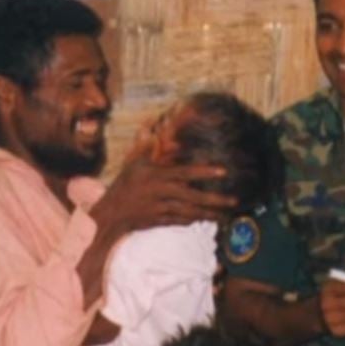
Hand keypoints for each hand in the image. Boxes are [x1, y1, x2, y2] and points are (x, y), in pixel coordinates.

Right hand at [90, 156, 235, 234]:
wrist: (110, 213)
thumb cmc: (124, 184)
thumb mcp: (133, 162)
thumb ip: (145, 145)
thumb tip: (149, 124)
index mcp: (156, 175)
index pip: (184, 172)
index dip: (204, 171)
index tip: (223, 171)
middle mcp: (160, 192)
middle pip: (192, 196)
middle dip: (214, 199)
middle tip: (234, 201)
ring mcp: (160, 208)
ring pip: (189, 212)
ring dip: (209, 214)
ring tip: (227, 215)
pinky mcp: (159, 221)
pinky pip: (181, 221)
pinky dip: (195, 220)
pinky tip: (208, 218)